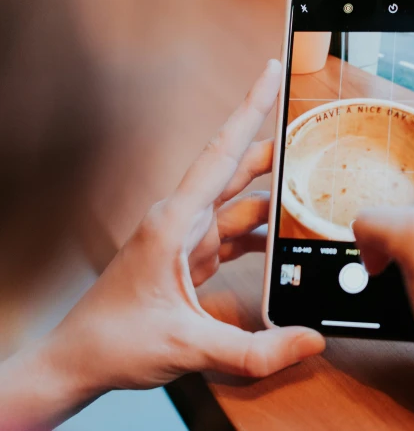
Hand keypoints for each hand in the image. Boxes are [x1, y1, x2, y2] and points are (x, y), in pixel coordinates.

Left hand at [0, 60, 324, 430]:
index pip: (221, 153)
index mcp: (175, 221)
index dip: (249, 109)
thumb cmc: (114, 340)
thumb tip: (310, 341)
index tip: (270, 72)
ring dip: (274, 199)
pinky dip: (263, 237)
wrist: (79, 361)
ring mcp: (188, 239)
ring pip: (241, 204)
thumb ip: (254, 349)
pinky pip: (236, 235)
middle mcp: (182, 220)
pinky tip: (286, 244)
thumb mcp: (188, 345)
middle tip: (313, 135)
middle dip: (275, 150)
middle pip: (237, 170)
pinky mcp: (193, 259)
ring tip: (312, 194)